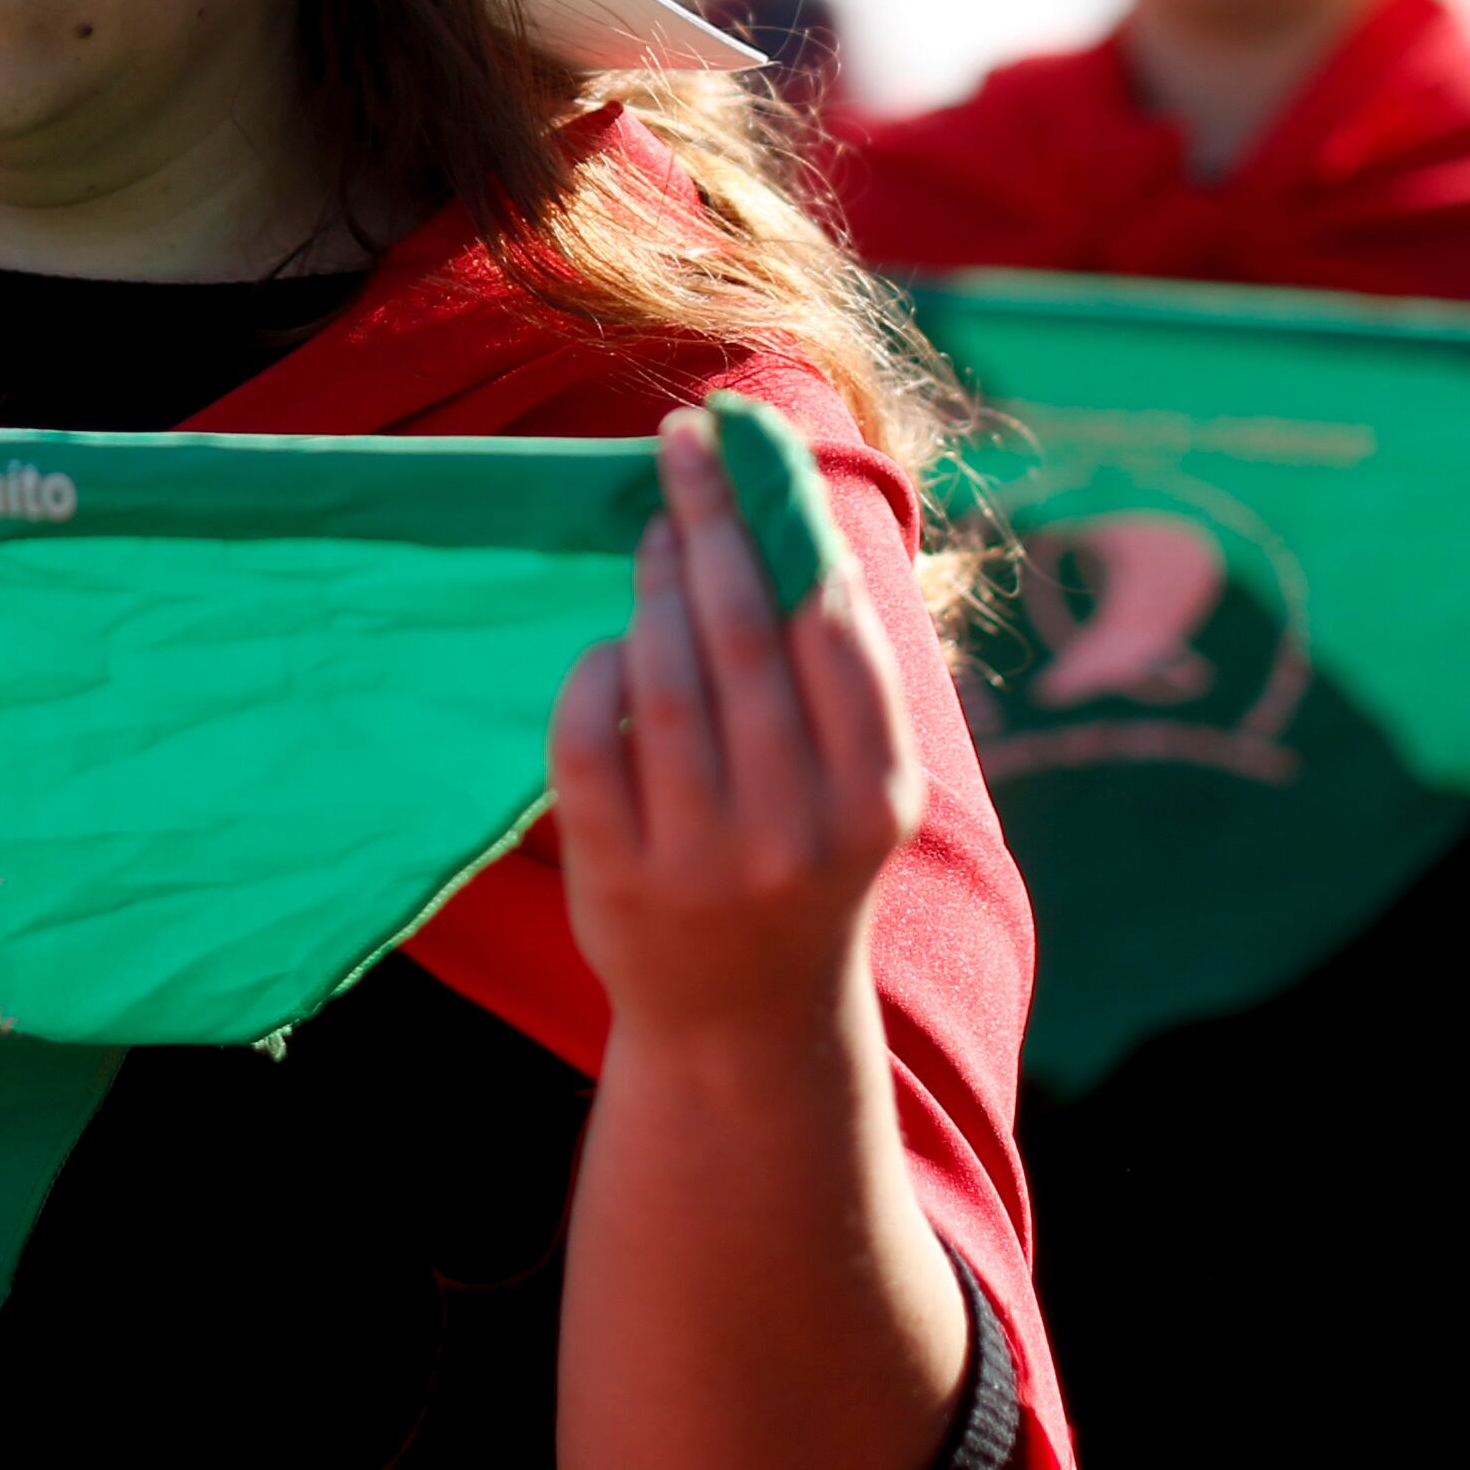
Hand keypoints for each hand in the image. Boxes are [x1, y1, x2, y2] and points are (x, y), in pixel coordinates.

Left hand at [548, 410, 927, 1048]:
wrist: (744, 1026)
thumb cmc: (803, 868)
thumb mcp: (857, 793)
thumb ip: (841, 677)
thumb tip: (798, 516)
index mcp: (878, 797)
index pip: (832, 627)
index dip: (787, 520)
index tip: (753, 443)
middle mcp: (796, 831)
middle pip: (746, 634)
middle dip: (711, 519)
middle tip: (684, 442)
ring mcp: (704, 860)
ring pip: (665, 677)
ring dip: (654, 587)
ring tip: (657, 534)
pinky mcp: (618, 879)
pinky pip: (591, 739)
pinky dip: (594, 672)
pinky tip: (610, 643)